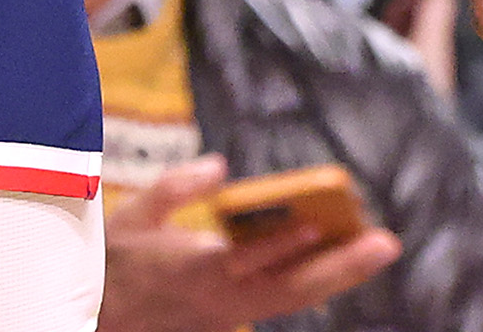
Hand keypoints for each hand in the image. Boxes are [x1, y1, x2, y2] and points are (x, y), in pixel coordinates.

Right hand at [100, 163, 398, 331]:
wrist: (98, 319)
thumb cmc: (111, 263)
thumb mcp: (132, 216)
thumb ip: (177, 188)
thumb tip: (221, 166)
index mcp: (190, 271)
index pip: (244, 261)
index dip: (282, 245)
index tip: (319, 222)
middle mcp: (217, 301)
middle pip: (287, 291)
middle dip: (339, 269)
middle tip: (385, 244)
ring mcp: (226, 318)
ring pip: (289, 301)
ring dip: (333, 276)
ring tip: (373, 247)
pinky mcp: (228, 322)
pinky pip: (278, 302)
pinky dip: (310, 282)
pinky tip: (337, 260)